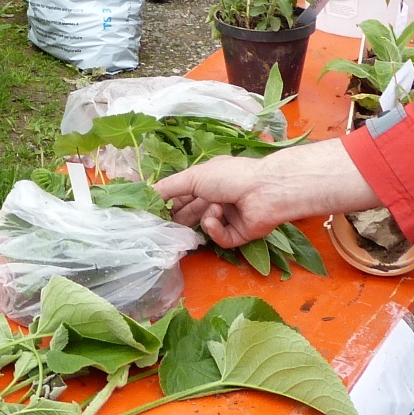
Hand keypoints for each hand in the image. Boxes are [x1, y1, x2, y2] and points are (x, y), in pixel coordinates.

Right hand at [155, 140, 381, 246]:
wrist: (265, 191)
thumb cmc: (230, 176)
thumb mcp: (194, 177)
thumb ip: (170, 187)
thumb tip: (148, 193)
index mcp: (209, 180)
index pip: (184, 195)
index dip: (170, 203)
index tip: (155, 212)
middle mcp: (219, 198)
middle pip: (193, 213)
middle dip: (181, 218)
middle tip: (167, 226)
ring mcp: (229, 217)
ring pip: (205, 226)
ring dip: (205, 219)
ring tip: (212, 212)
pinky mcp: (239, 234)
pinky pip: (220, 238)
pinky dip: (216, 230)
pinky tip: (217, 219)